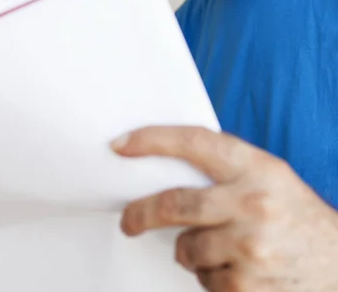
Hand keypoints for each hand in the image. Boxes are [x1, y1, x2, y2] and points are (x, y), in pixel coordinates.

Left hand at [111, 126, 337, 291]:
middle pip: (174, 204)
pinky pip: (205, 281)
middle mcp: (253, 203)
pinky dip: (210, 277)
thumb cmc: (298, 215)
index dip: (151, 140)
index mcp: (256, 167)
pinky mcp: (249, 286)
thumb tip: (164, 166)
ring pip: (187, 249)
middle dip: (141, 213)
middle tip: (128, 221)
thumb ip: (226, 168)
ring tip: (217, 249)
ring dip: (190, 251)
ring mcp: (252, 247)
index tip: (121, 145)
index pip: (193, 142)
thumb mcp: (269, 175)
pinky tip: (236, 270)